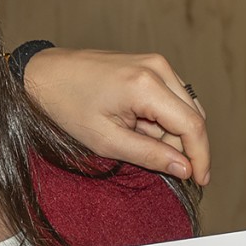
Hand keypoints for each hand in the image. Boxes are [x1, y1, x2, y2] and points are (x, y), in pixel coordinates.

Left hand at [20, 48, 211, 186]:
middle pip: (194, 116)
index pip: (193, 125)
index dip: (201, 157)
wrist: (44, 74)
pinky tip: (138, 128)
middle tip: (162, 167)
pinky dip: (164, 119)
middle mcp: (158, 68)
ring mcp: (155, 63)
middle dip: (185, 147)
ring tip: (136, 141)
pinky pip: (172, 98)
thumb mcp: (106, 140)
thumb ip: (149, 155)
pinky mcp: (150, 65)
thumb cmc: (67, 105)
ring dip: (173, 133)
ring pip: (186, 108)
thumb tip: (184, 168)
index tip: (200, 181)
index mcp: (147, 85)